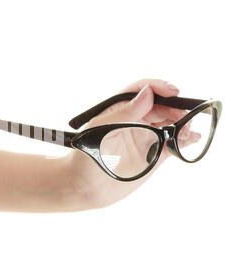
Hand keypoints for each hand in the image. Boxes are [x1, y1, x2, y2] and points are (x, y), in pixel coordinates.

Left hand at [65, 79, 197, 208]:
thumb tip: (148, 93)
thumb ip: (126, 112)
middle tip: (184, 115)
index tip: (173, 92)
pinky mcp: (152, 155)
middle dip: (175, 107)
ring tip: (189, 129)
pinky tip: (191, 139)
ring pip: (169, 123)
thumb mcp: (102, 130)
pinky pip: (172, 143)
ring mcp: (144, 137)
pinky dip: (184, 140)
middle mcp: (134, 120)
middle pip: (161, 106)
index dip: (159, 88)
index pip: (142, 90)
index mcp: (119, 109)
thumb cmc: (85, 156)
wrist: (83, 187)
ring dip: (182, 122)